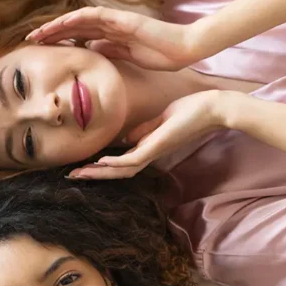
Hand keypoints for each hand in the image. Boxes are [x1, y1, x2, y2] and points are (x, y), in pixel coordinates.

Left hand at [26, 7, 205, 71]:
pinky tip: (62, 23)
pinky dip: (78, 18)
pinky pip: (96, 16)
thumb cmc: (161, 55)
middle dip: (51, 33)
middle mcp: (110, 25)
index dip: (58, 40)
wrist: (184, 49)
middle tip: (30, 40)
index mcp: (110, 35)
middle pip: (74, 27)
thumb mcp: (127, 57)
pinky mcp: (123, 20)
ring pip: (79, 19)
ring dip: (58, 25)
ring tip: (39, 33)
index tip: (41, 48)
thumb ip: (110, 51)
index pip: (78, 36)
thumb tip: (91, 49)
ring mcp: (116, 20)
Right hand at [67, 90, 245, 179]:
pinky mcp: (157, 147)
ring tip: (79, 174)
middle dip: (93, 174)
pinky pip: (131, 160)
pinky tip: (100, 163)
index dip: (101, 166)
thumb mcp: (160, 120)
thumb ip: (143, 131)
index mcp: (148, 149)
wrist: (213, 109)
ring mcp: (153, 152)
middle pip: (117, 171)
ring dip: (99, 173)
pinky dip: (115, 164)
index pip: (121, 162)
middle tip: (72, 177)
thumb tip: (125, 140)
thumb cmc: (191, 111)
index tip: (83, 166)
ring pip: (121, 170)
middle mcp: (149, 155)